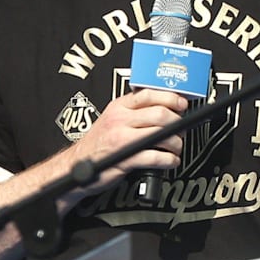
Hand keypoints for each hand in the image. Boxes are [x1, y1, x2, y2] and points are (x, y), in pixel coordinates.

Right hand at [65, 89, 187, 192]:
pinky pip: (155, 157)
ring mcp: (122, 139)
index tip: (182, 104)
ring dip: (176, 143)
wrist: (76, 164)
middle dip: (177, 122)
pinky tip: (170, 161)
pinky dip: (169, 160)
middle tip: (181, 129)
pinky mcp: (125, 159)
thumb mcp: (113, 118)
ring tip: (176, 147)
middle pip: (160, 113)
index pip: (149, 94)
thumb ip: (134, 110)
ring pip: (161, 134)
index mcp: (119, 106)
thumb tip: (164, 107)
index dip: (171, 98)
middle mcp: (120, 119)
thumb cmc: (98, 143)